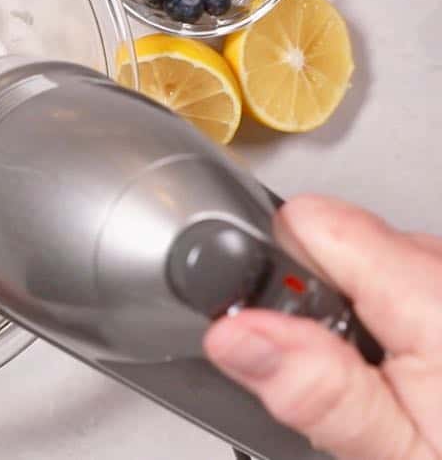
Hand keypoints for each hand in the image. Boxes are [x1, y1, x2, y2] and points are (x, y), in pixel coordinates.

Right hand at [205, 195, 441, 459]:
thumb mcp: (397, 457)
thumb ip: (315, 389)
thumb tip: (236, 333)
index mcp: (433, 299)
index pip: (306, 221)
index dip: (272, 274)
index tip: (281, 335)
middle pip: (332, 244)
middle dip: (313, 308)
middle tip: (349, 386)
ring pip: (366, 264)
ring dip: (356, 320)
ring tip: (390, 391)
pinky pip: (403, 282)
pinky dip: (394, 323)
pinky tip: (417, 378)